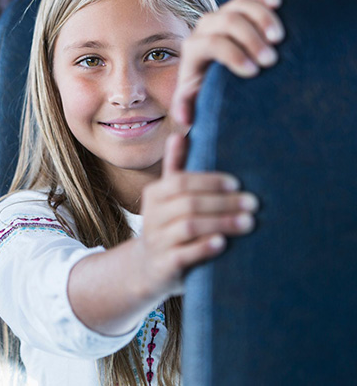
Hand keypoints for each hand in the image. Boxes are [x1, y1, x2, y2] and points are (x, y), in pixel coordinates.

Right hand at [135, 134, 257, 297]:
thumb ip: (175, 167)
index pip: (180, 181)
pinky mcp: (163, 266)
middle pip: (188, 203)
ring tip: (249, 223)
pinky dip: (203, 248)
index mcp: (154, 194)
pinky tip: (222, 243)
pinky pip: (183, 255)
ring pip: (188, 226)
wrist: (147, 268)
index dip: (209, 181)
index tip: (236, 183)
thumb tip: (180, 134)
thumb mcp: (167, 197)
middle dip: (223, 202)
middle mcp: (151, 216)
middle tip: (254, 203)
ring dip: (221, 223)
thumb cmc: (167, 225)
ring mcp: (156, 241)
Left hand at [172, 0, 283, 125]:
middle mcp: (205, 28)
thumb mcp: (198, 102)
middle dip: (249, 39)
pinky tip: (278, 4)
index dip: (231, 55)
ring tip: (279, 39)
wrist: (222, 79)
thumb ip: (188, 106)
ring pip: (240, 5)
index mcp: (193, 50)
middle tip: (271, 60)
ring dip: (262, 18)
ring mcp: (223, 15)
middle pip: (226, 21)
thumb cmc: (211, 94)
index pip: (209, 44)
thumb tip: (183, 117)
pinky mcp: (240, 8)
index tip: (253, 72)